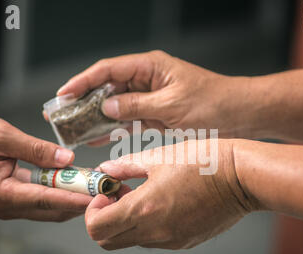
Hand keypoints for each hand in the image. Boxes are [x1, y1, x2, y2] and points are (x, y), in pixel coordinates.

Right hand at [0, 113, 91, 220]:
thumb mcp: (4, 136)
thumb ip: (37, 150)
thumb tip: (67, 160)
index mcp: (1, 192)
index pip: (46, 199)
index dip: (74, 199)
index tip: (97, 198)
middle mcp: (6, 205)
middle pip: (52, 209)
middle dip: (81, 201)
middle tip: (105, 191)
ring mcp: (10, 205)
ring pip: (50, 209)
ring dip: (74, 198)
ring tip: (97, 186)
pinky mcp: (14, 199)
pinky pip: (43, 201)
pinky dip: (62, 193)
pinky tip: (77, 182)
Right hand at [54, 50, 253, 144]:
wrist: (239, 116)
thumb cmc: (214, 103)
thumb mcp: (172, 106)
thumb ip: (137, 106)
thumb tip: (106, 107)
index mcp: (150, 66)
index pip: (108, 69)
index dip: (83, 81)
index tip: (64, 94)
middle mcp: (147, 79)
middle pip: (108, 87)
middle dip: (84, 100)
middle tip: (62, 114)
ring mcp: (150, 97)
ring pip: (116, 105)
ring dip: (96, 117)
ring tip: (74, 129)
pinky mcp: (155, 114)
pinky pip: (129, 120)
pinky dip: (114, 129)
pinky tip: (97, 137)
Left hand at [84, 140, 258, 249]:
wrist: (241, 178)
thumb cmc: (204, 162)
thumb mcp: (159, 157)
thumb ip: (125, 166)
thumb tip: (104, 170)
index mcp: (144, 208)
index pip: (96, 228)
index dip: (91, 211)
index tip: (103, 193)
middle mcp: (155, 232)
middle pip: (108, 241)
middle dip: (104, 219)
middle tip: (117, 195)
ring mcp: (170, 241)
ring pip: (131, 240)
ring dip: (126, 222)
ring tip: (142, 194)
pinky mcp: (184, 242)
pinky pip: (154, 240)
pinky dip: (148, 225)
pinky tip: (162, 202)